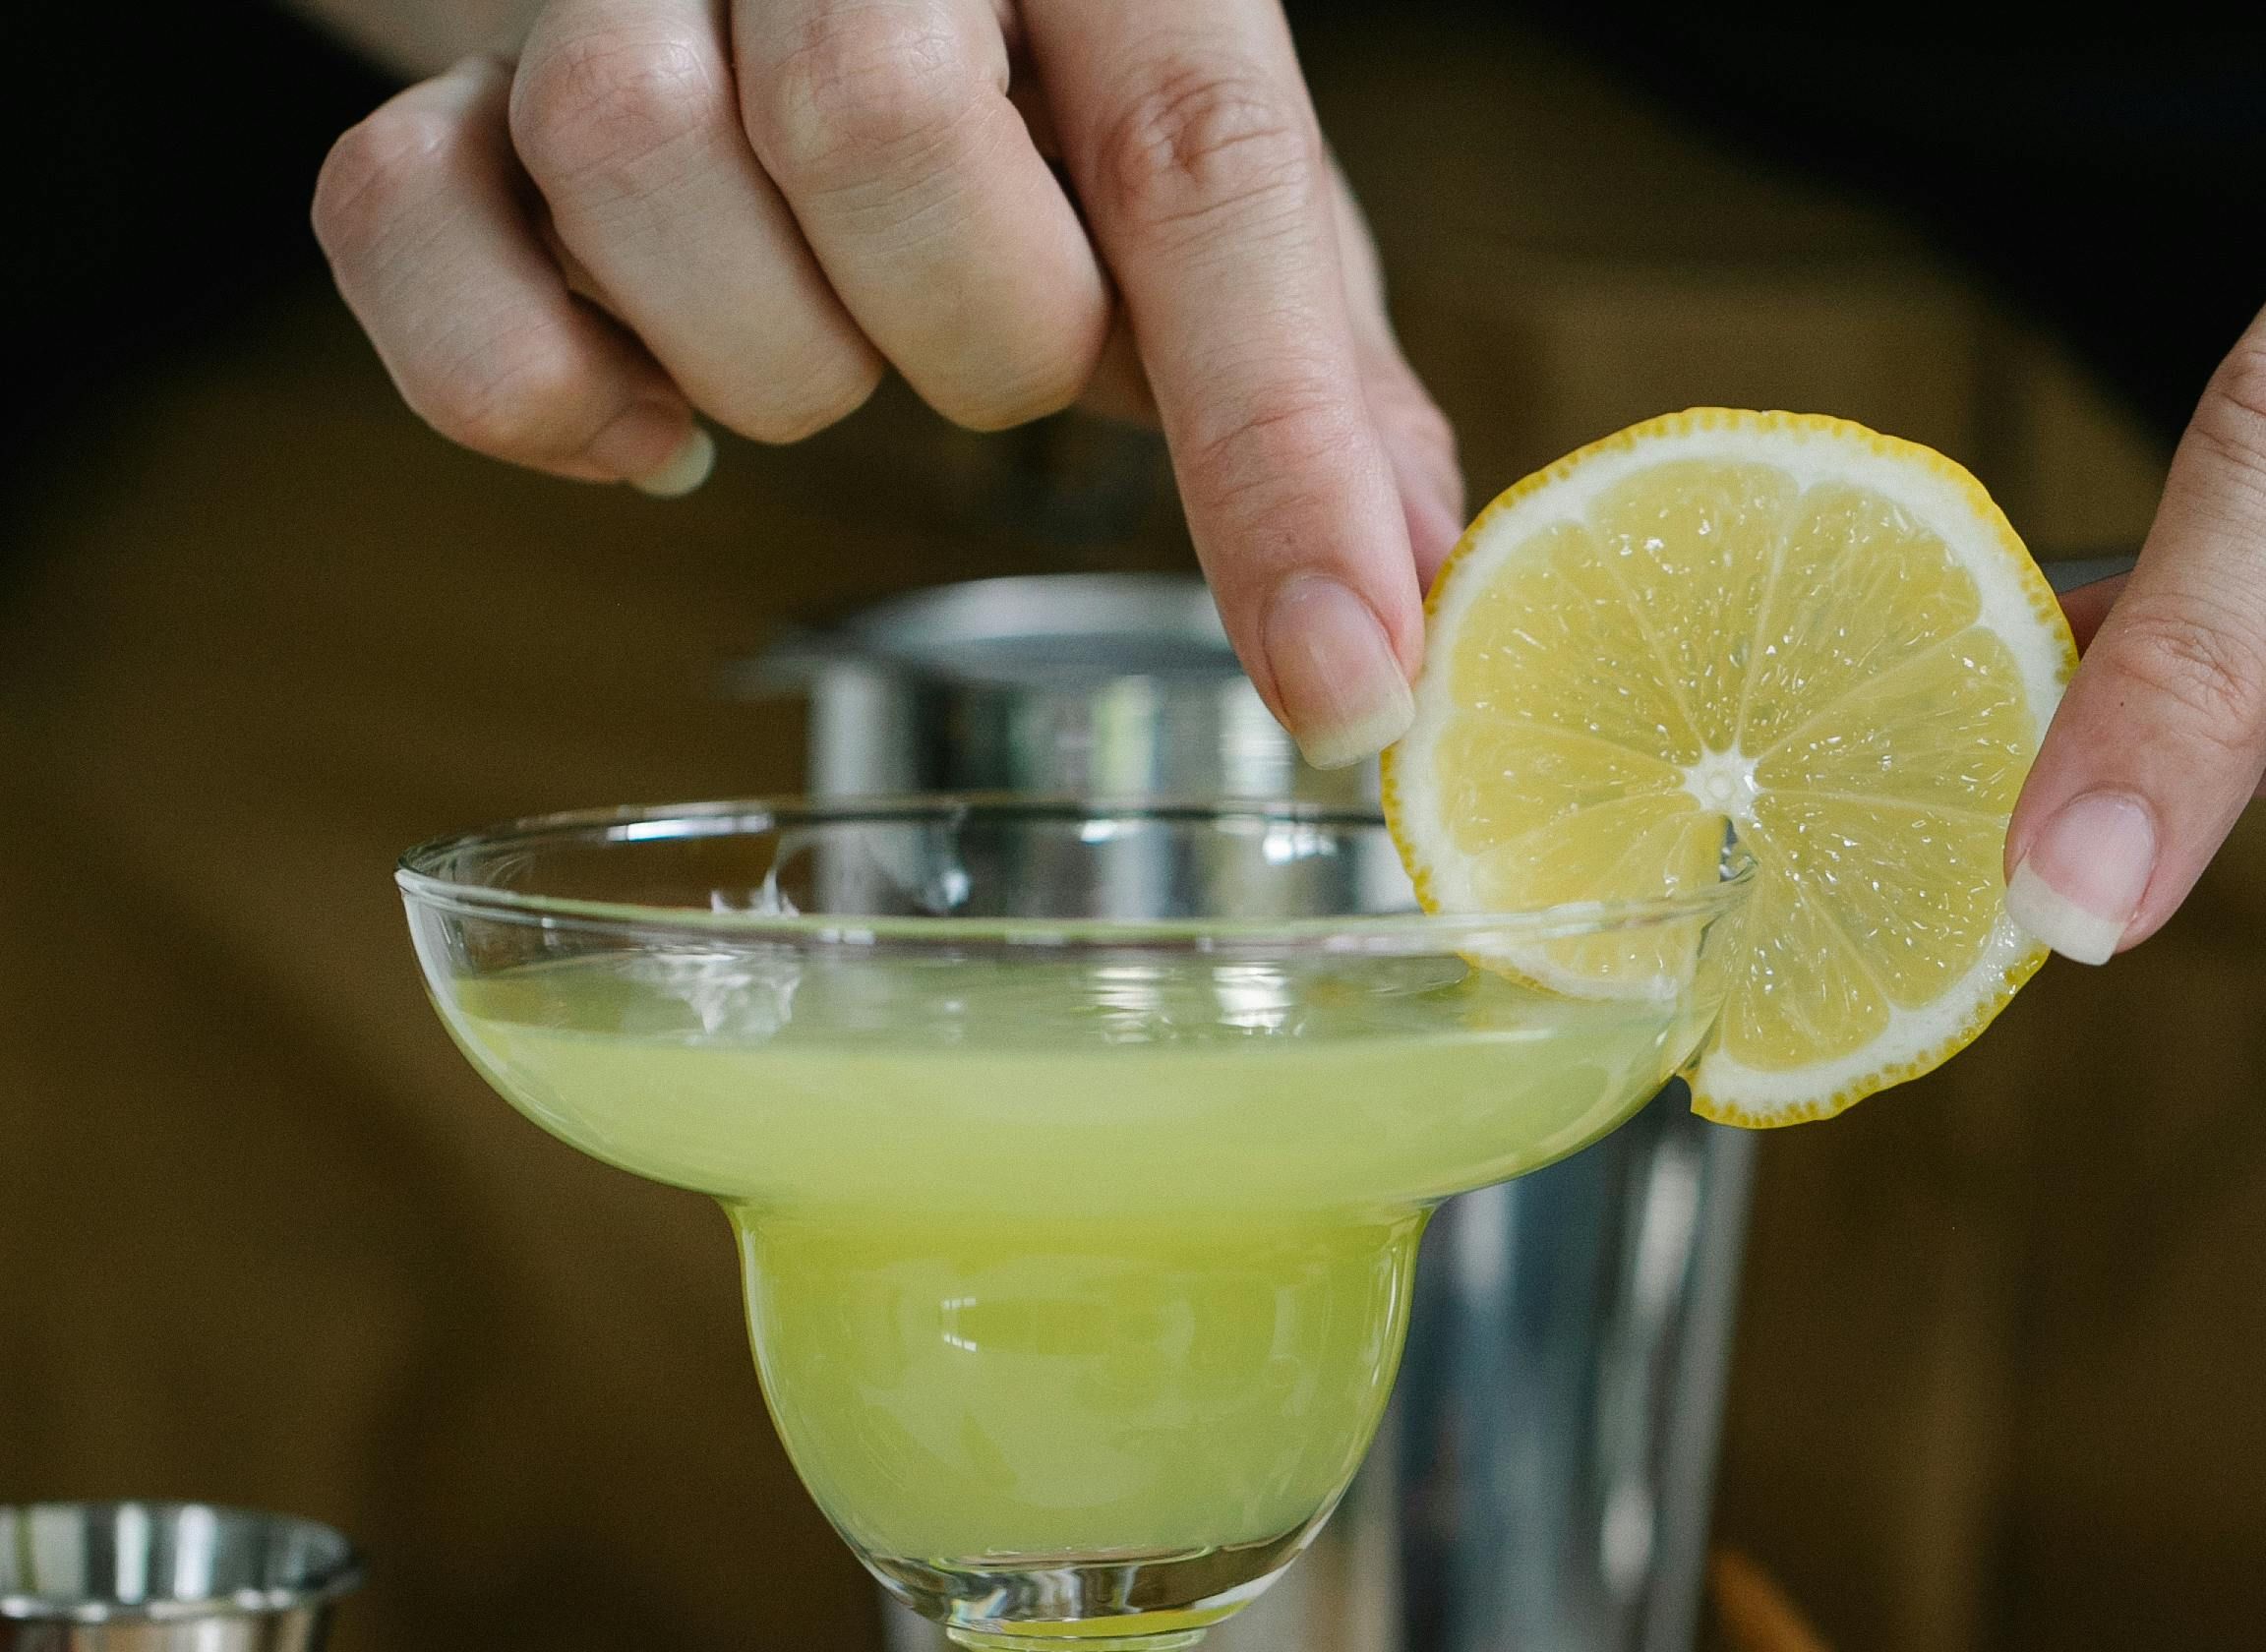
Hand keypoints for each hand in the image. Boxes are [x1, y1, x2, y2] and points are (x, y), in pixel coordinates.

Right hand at [312, 0, 1459, 764]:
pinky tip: (644, 414)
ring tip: (831, 335)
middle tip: (987, 340)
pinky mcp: (437, 77)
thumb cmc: (1023, 71)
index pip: (1206, 178)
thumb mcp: (1199, 165)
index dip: (1275, 454)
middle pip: (873, 125)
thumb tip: (1425, 571)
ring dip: (764, 350)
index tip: (1343, 680)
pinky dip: (530, 385)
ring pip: (636, 159)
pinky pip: (401, 226)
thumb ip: (1309, 351)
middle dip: (966, 332)